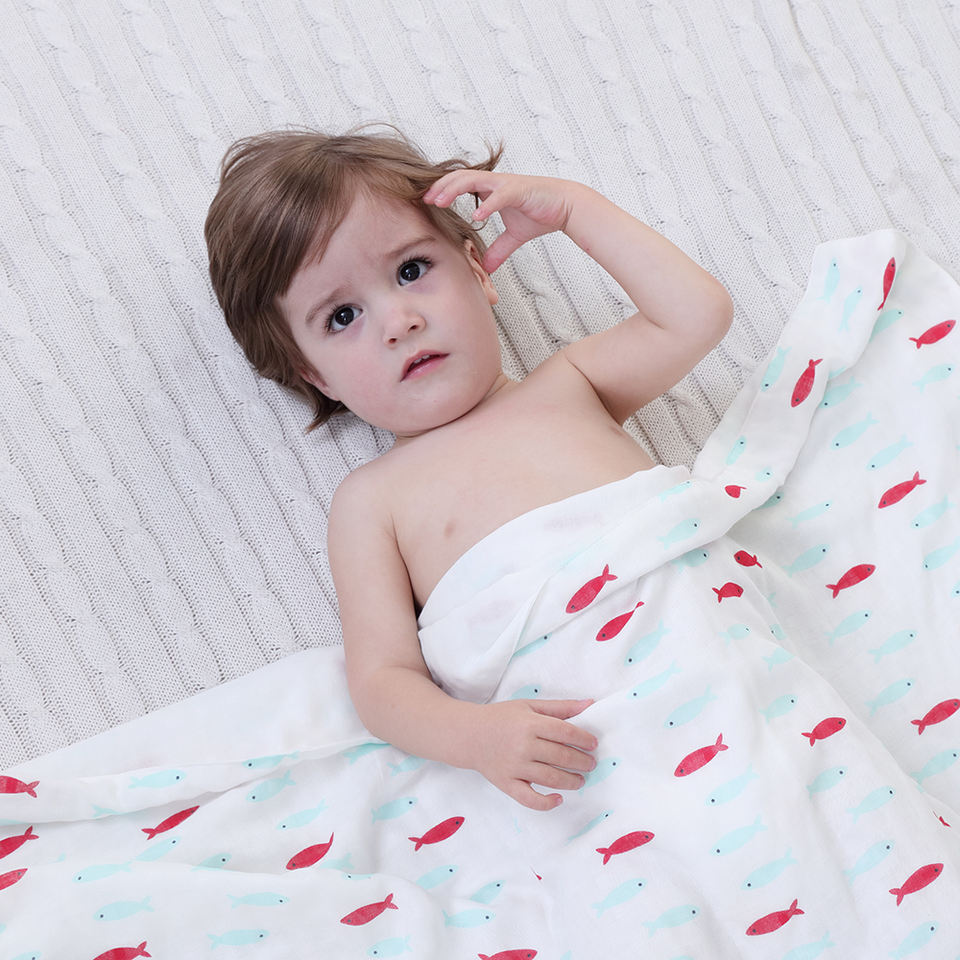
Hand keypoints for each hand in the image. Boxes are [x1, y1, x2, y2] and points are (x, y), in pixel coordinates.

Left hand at [423, 170, 582, 273]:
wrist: (565, 207)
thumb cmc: (540, 214)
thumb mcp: (514, 236)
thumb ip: (499, 250)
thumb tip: (488, 268)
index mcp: (491, 189)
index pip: (460, 184)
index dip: (443, 190)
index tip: (427, 202)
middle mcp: (495, 183)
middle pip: (460, 177)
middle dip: (441, 187)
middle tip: (425, 200)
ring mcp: (506, 185)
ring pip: (474, 180)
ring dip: (455, 190)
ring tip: (440, 202)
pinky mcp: (519, 191)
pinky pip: (500, 196)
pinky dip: (487, 205)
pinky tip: (476, 216)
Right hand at [467, 698, 598, 810]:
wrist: (468, 734)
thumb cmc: (501, 718)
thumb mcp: (529, 706)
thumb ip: (560, 707)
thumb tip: (590, 703)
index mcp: (530, 724)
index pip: (566, 733)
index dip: (584, 739)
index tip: (593, 744)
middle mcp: (523, 745)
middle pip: (562, 757)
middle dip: (582, 762)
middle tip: (591, 764)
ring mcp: (514, 767)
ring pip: (551, 778)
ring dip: (571, 781)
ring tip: (580, 780)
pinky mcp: (506, 783)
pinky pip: (529, 799)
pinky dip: (546, 803)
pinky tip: (558, 799)